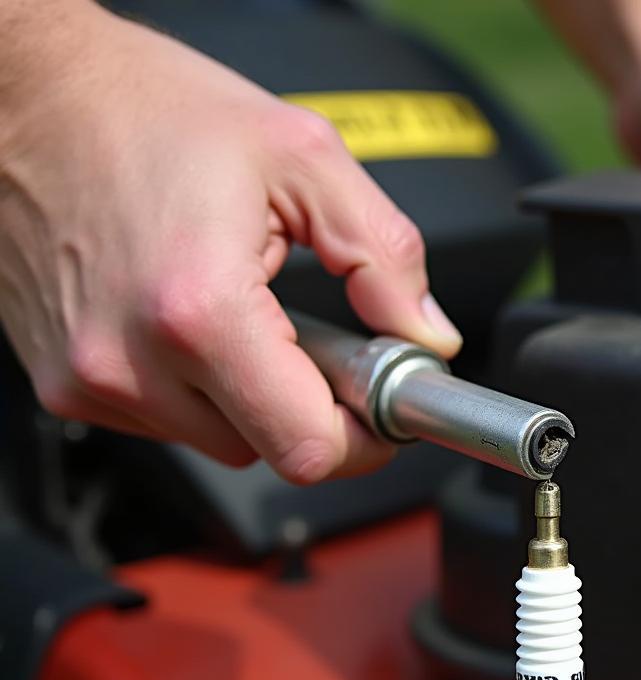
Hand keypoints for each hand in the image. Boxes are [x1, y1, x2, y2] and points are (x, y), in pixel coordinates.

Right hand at [0, 4, 460, 481]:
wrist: (26, 93)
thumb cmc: (148, 111)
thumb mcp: (300, 158)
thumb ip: (383, 256)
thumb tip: (426, 335)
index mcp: (200, 310)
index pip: (308, 448)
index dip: (363, 441)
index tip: (380, 409)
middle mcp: (133, 363)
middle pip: (267, 450)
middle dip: (310, 408)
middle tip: (313, 340)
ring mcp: (92, 380)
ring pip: (218, 441)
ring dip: (251, 396)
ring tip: (242, 311)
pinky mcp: (67, 383)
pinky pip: (167, 421)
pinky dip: (198, 388)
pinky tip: (192, 321)